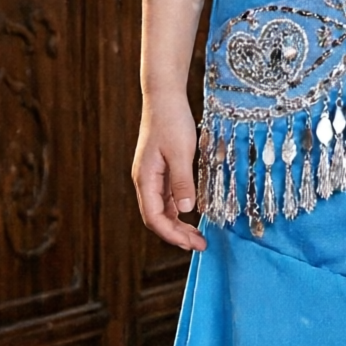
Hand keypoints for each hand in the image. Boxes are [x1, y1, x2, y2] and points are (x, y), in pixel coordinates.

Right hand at [134, 96, 205, 252]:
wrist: (165, 98)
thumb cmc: (172, 122)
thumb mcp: (181, 152)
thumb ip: (182, 181)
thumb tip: (184, 210)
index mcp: (145, 179)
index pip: (153, 217)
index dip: (171, 234)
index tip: (191, 244)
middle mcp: (145, 181)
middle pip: (156, 217)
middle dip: (177, 235)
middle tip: (200, 246)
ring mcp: (152, 177)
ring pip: (162, 209)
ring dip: (178, 225)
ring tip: (199, 237)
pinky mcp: (161, 171)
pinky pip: (167, 198)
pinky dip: (178, 210)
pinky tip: (192, 216)